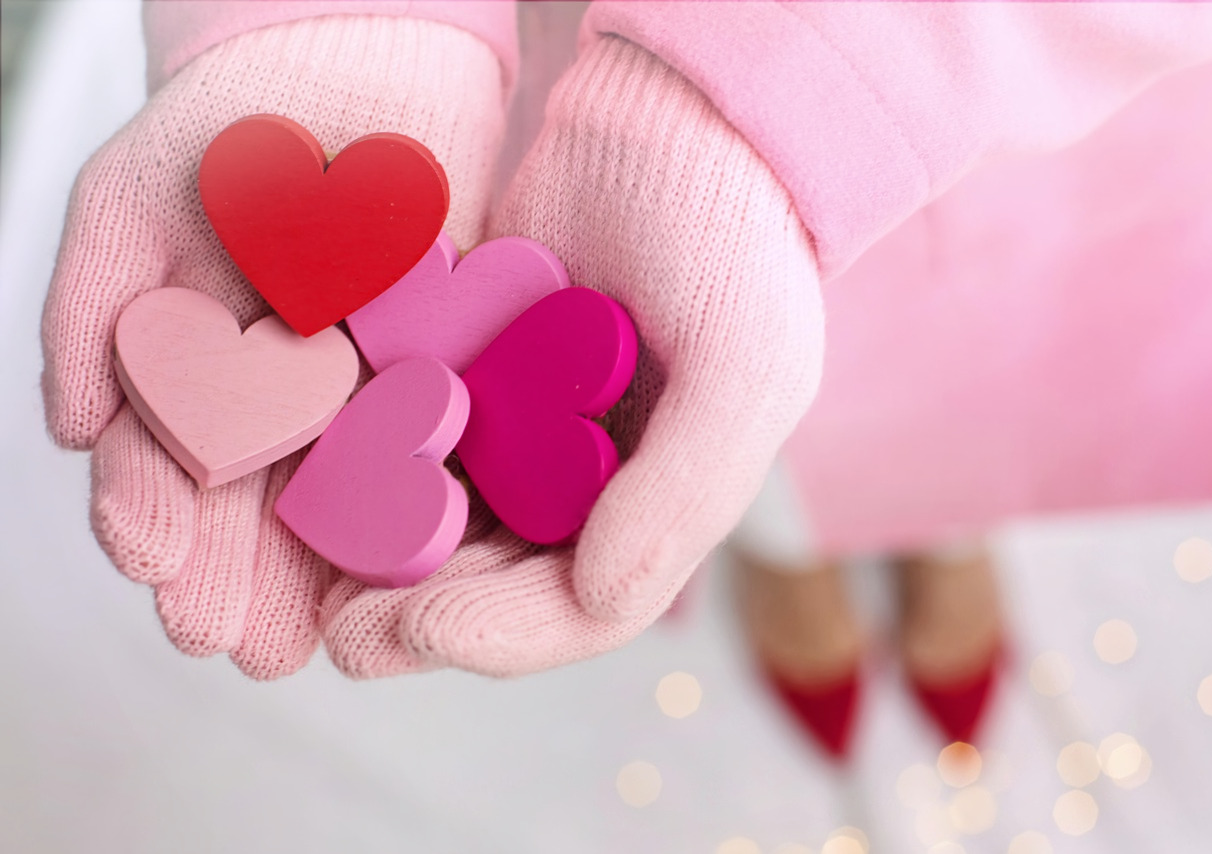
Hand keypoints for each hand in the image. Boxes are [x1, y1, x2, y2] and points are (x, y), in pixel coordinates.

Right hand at [42, 16, 504, 678]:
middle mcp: (276, 397)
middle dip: (238, 574)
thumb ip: (90, 308)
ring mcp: (361, 386)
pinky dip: (421, 497)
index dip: (153, 520)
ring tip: (306, 635)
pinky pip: (431, 441)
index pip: (164, 464)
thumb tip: (65, 426)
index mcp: (195, 373)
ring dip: (317, 568)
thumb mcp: (130, 205)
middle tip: (234, 641)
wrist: (349, 56)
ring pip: (335, 493)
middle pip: (252, 501)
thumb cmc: (227, 129)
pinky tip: (411, 554)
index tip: (155, 571)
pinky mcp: (441, 363)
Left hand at [322, 37, 825, 677]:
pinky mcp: (473, 377)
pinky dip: (370, 473)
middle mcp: (593, 487)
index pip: (584, 611)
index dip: (504, 636)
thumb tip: (596, 600)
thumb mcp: (745, 368)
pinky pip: (416, 441)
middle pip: (502, 585)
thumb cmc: (731, 242)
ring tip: (315, 586)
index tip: (419, 631)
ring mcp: (529, 434)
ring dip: (385, 566)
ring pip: (448, 527)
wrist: (674, 116)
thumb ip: (686, 491)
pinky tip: (314, 484)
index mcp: (662, 503)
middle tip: (340, 635)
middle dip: (422, 620)